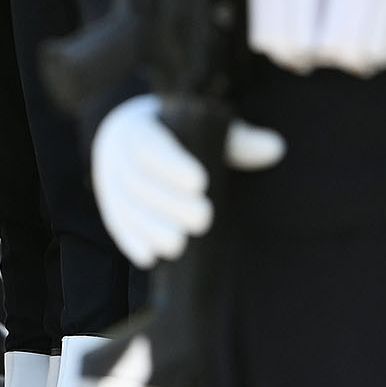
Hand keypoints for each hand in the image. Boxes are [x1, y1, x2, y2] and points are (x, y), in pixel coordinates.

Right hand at [91, 95, 285, 267]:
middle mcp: (118, 154)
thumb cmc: (177, 134)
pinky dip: (131, 241)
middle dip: (168, 204)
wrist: (126, 136)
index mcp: (141, 128)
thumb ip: (236, 140)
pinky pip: (116, 223)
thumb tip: (275, 148)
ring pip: (125, 206)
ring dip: (150, 228)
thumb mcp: (203, 129)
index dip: (172, 164)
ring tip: (177, 245)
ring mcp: (109, 181)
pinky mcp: (109, 204)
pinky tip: (149, 258)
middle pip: (138, 181)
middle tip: (203, 219)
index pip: (151, 144)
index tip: (200, 182)